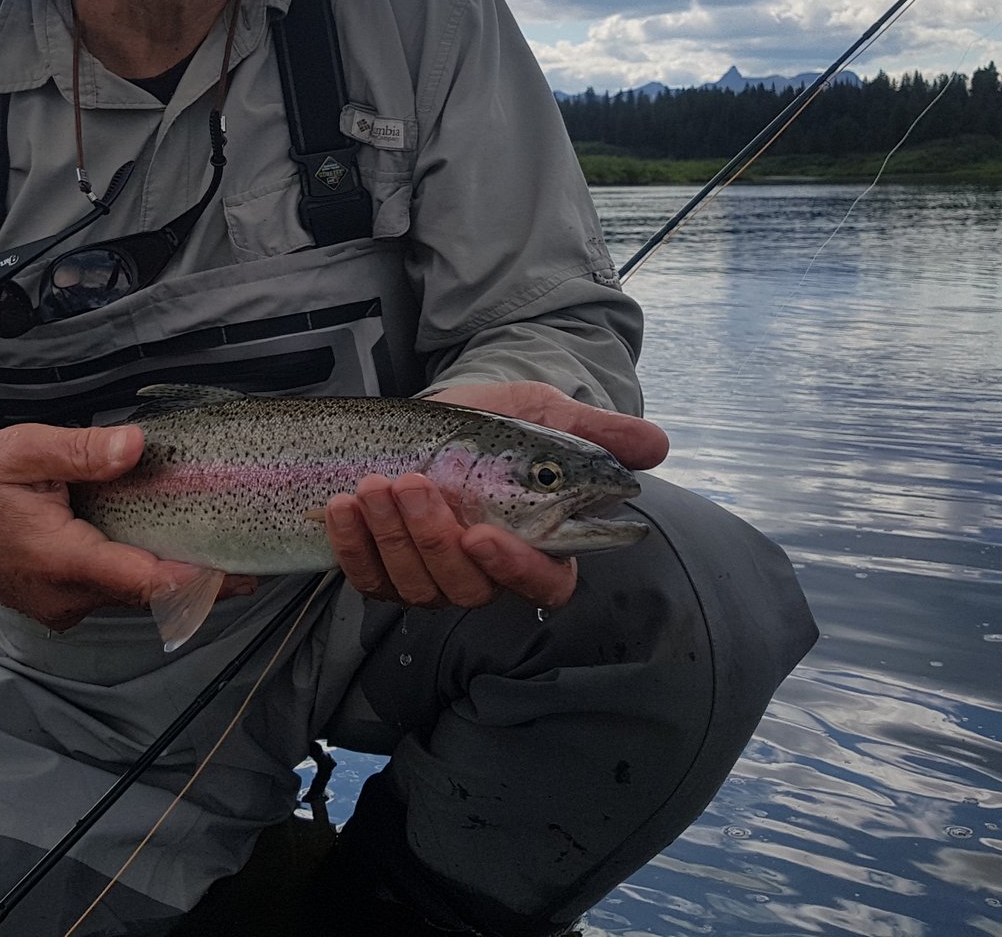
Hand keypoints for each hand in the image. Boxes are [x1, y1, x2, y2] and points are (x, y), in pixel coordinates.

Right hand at [0, 424, 252, 630]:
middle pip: (147, 594)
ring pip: (130, 597)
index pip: (143, 582)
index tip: (239, 571)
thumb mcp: (22, 450)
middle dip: (196, 578)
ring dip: (168, 577)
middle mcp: (66, 597)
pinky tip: (162, 548)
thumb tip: (136, 445)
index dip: (195, 581)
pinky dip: (137, 575)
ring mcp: (61, 607)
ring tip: (218, 549)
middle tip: (248, 554)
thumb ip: (80, 450)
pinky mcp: (58, 605)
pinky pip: (109, 594)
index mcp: (61, 560)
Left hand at [323, 380, 664, 611]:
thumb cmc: (496, 423)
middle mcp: (487, 572)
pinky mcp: (388, 573)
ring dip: (391, 537)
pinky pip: (370, 578)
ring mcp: (436, 578)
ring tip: (375, 486)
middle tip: (414, 485)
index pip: (545, 583)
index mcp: (538, 545)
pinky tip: (346, 506)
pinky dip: (354, 546)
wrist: (433, 415)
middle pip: (468, 588)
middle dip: (434, 539)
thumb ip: (596, 432)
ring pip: (416, 585)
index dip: (516, 568)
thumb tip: (655, 448)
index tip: (485, 534)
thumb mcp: (545, 414)